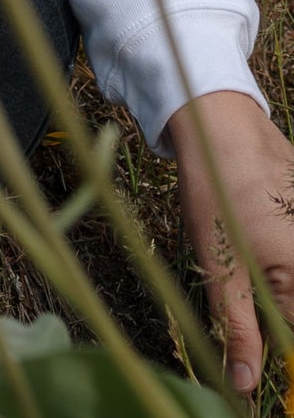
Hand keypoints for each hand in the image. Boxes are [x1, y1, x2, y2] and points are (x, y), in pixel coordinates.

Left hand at [167, 89, 293, 397]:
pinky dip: (283, 254)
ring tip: (247, 247)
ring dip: (280, 287)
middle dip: (280, 316)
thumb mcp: (219, 265)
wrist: (221, 119)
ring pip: (293, 278)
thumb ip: (239, 327)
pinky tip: (257, 229)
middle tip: (245, 285)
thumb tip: (246, 383)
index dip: (283, 352)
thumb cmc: (218, 189)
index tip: (268, 355)